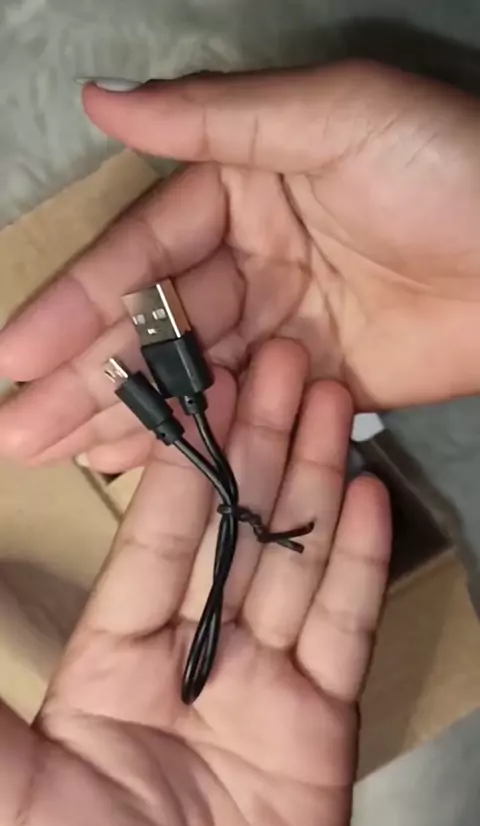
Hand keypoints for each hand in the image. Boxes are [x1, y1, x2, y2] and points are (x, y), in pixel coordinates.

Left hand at [0, 341, 389, 825]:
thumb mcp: (6, 776)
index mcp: (114, 658)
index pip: (156, 539)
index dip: (183, 463)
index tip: (206, 391)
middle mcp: (191, 657)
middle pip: (234, 533)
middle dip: (261, 446)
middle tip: (286, 365)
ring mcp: (262, 685)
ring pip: (293, 563)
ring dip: (314, 479)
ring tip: (332, 401)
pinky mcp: (322, 722)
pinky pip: (345, 628)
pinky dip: (358, 562)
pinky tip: (367, 492)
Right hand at [2, 60, 479, 467]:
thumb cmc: (448, 171)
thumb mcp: (335, 118)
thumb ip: (216, 119)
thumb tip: (101, 102)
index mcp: (239, 190)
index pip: (141, 255)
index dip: (75, 305)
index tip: (15, 356)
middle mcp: (248, 259)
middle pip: (151, 327)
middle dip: (81, 378)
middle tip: (17, 431)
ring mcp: (281, 327)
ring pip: (188, 377)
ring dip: (121, 416)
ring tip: (55, 455)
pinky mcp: (316, 382)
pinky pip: (243, 412)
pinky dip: (193, 437)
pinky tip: (135, 464)